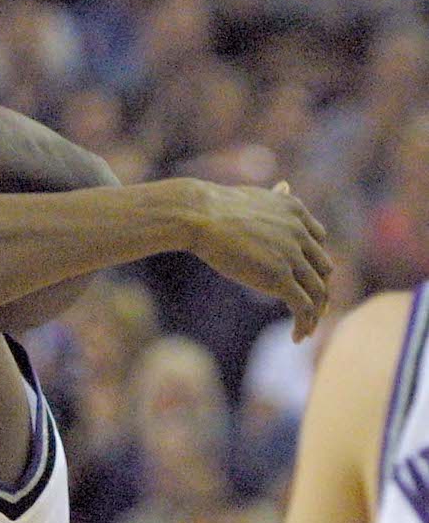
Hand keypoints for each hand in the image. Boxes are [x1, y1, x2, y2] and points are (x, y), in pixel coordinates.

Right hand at [180, 179, 332, 341]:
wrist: (198, 215)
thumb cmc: (214, 207)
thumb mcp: (255, 196)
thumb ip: (275, 197)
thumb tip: (285, 185)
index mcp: (296, 211)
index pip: (319, 242)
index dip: (314, 264)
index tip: (306, 281)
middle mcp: (301, 232)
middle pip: (323, 269)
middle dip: (319, 291)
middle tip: (312, 311)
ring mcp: (293, 255)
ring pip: (318, 292)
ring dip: (315, 314)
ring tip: (306, 329)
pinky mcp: (280, 277)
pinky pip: (303, 306)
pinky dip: (305, 323)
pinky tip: (297, 336)